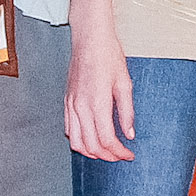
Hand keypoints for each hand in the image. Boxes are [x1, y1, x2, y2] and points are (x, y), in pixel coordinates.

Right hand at [65, 31, 136, 160]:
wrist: (89, 39)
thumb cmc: (108, 56)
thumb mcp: (124, 83)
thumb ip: (126, 111)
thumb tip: (129, 134)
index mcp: (97, 103)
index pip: (106, 140)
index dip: (119, 152)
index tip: (129, 155)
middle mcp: (80, 107)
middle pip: (91, 145)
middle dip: (107, 156)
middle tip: (121, 156)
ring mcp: (71, 105)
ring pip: (76, 142)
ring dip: (91, 152)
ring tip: (106, 152)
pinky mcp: (67, 101)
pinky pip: (69, 129)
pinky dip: (79, 141)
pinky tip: (91, 139)